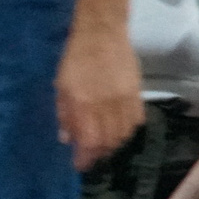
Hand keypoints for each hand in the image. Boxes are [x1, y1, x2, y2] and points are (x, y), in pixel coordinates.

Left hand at [55, 23, 142, 170]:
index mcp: (84, 104)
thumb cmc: (75, 59)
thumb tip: (67, 138)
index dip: (86, 158)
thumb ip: (64, 114)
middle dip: (99, 154)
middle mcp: (106, 106)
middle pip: (109, 142)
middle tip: (91, 156)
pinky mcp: (137, 92)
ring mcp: (124, 99)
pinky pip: (136, 120)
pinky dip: (128, 131)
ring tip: (104, 146)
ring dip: (114, 144)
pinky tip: (119, 131)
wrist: (102, 33)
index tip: (80, 165)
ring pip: (124, 134)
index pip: (89, 142)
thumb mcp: (61, 87)